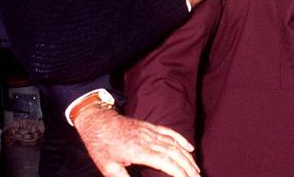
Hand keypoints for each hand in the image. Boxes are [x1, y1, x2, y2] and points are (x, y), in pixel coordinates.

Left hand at [73, 105, 199, 176]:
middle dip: (188, 167)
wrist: (98, 122)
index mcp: (139, 151)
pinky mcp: (150, 127)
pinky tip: (190, 148)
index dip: (179, 171)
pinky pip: (170, 133)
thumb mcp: (107, 167)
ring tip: (196, 169)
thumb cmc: (101, 146)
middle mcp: (149, 140)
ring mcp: (151, 132)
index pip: (165, 162)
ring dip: (187, 157)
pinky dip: (182, 140)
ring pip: (175, 144)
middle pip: (174, 153)